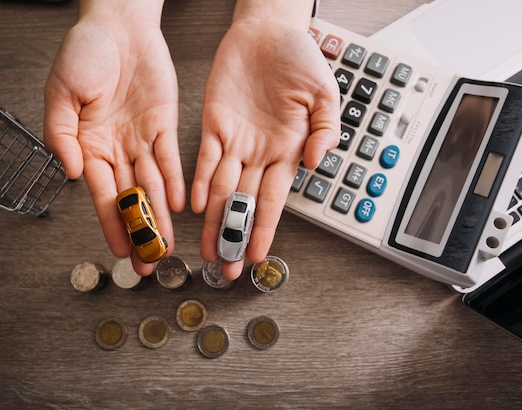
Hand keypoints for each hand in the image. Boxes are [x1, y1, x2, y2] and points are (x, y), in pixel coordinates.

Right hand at [44, 0, 184, 275]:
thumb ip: (61, 135)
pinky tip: (180, 205)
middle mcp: (117, 148)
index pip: (102, 195)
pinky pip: (170, 158)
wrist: (118, 24)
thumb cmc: (84, 52)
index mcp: (87, 145)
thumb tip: (70, 174)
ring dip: (160, 215)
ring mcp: (141, 139)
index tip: (120, 252)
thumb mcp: (60, 93)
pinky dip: (175, 181)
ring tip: (169, 244)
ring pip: (153, 185)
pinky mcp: (164, 124)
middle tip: (150, 262)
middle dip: (140, 231)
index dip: (112, 224)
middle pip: (130, 198)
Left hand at [191, 1, 339, 278]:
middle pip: (244, 203)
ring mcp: (235, 141)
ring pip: (222, 189)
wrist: (268, 31)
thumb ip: (324, 130)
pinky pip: (206, 159)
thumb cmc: (299, 58)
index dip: (264, 228)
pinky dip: (201, 182)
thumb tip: (315, 162)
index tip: (257, 255)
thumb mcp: (324, 94)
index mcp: (288, 150)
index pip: (273, 200)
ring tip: (206, 248)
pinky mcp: (214, 124)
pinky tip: (196, 205)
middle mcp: (260, 153)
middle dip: (234, 236)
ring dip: (213, 220)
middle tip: (225, 267)